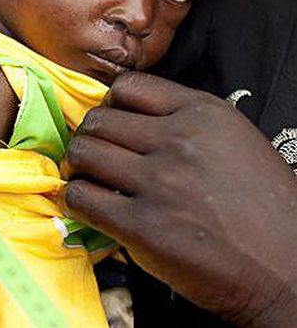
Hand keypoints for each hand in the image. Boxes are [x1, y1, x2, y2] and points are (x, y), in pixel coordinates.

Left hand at [59, 72, 296, 326]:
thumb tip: (126, 120)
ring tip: (90, 180)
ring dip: (79, 167)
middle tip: (95, 157)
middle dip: (90, 137)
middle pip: (98, 119)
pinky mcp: (142, 225)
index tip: (113, 125)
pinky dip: (77, 201)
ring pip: (83, 152)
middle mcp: (180, 140)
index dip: (112, 106)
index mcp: (204, 113)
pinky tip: (91, 208)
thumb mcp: (233, 141)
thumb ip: (183, 123)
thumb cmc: (264, 209)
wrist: (289, 268)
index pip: (128, 85)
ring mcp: (159, 182)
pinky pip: (81, 198)